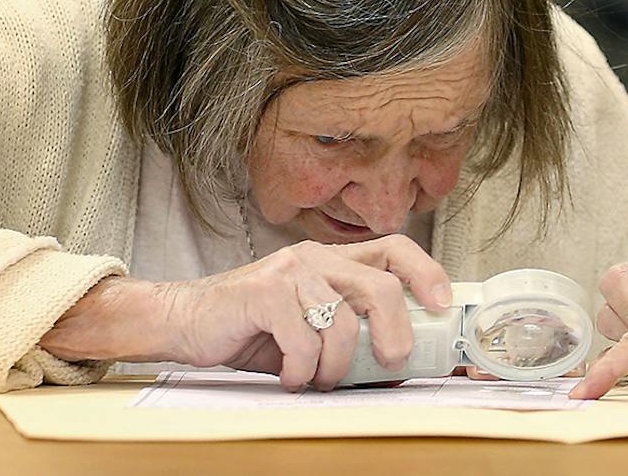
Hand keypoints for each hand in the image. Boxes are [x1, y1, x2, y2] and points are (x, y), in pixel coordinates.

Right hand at [42, 234, 450, 391]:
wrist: (185, 321)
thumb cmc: (251, 328)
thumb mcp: (307, 324)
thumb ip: (346, 329)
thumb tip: (397, 363)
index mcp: (330, 260)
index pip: (393, 248)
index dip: (425, 272)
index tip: (442, 304)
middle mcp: (313, 258)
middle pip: (379, 286)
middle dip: (394, 332)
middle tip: (389, 362)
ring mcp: (288, 272)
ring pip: (341, 323)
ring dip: (335, 366)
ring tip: (316, 379)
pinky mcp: (263, 294)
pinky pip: (303, 341)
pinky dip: (300, 370)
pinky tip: (288, 376)